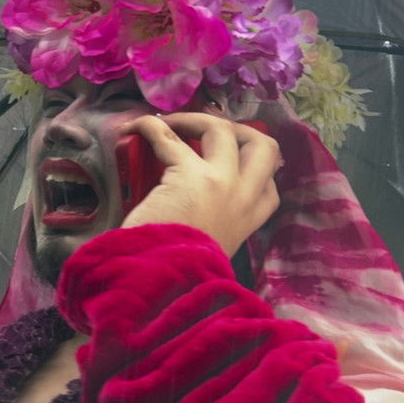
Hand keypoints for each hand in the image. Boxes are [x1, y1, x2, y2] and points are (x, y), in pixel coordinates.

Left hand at [118, 113, 279, 255]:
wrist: (162, 283)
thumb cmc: (178, 271)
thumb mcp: (210, 251)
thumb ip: (213, 229)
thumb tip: (192, 211)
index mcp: (250, 221)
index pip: (270, 185)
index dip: (254, 167)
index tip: (230, 161)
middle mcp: (243, 197)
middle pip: (263, 146)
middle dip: (238, 129)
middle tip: (206, 130)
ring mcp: (222, 182)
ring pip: (221, 129)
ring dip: (193, 119)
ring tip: (167, 123)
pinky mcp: (189, 174)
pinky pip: (169, 137)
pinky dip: (149, 126)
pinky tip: (133, 128)